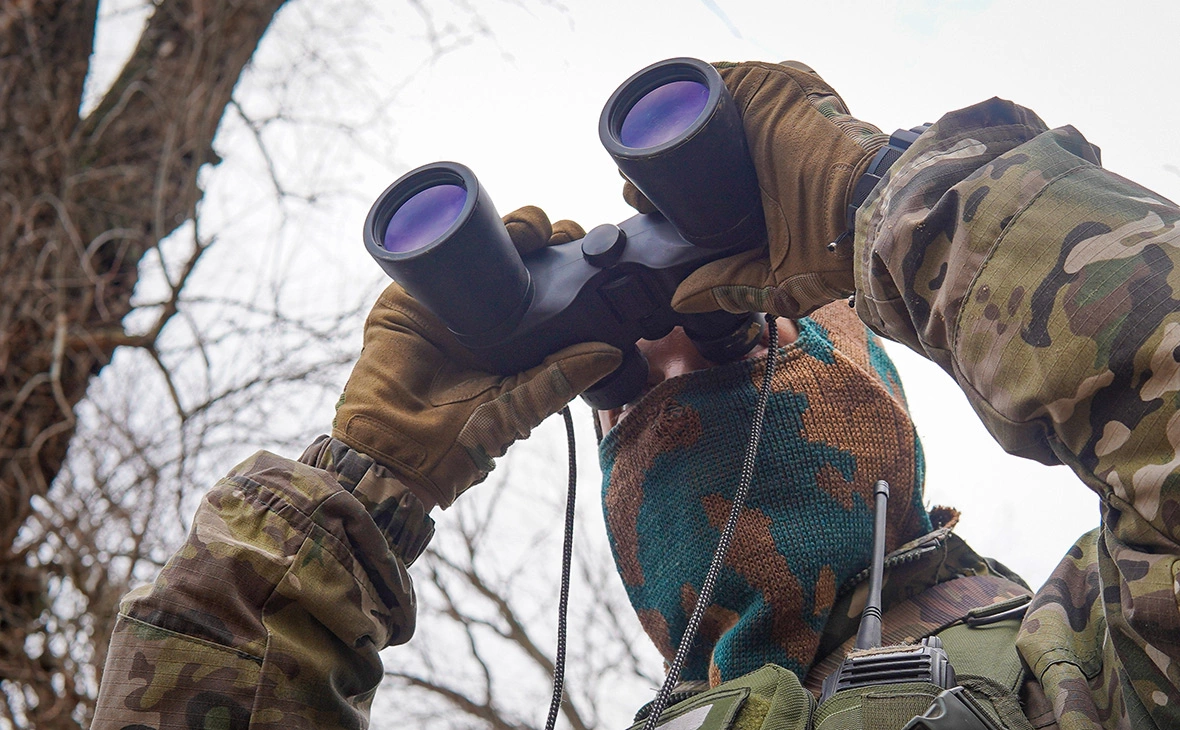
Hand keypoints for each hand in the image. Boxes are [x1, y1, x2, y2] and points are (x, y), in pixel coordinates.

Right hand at [333, 207, 620, 508]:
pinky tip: (482, 221)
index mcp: (523, 338)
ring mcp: (451, 299)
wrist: (394, 450)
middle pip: (528, 258)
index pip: (557, 290)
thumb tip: (613, 351)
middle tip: (565, 235)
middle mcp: (491, 314)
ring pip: (489, 245)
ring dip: (515, 226)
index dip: (576, 268)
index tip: (594, 254)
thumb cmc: (459, 443)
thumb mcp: (519, 408)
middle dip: (552, 237)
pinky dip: (458, 227)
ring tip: (532, 230)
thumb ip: (561, 379)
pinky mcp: (411, 294)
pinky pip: (436, 249)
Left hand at [625, 61, 887, 318]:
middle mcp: (768, 137)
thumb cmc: (839, 249)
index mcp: (768, 177)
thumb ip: (731, 286)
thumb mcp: (776, 277)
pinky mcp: (770, 86)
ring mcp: (769, 108)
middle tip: (633, 187)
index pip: (707, 170)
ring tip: (636, 157)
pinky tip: (655, 117)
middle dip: (658, 154)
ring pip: (700, 106)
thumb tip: (682, 299)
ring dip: (664, 124)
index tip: (645, 204)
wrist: (867, 214)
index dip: (669, 186)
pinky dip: (680, 91)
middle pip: (696, 134)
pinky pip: (711, 78)